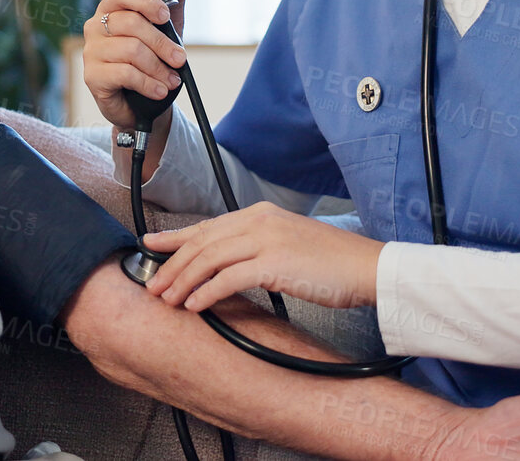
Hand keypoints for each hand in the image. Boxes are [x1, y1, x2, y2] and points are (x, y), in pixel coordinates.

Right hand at [81, 0, 188, 130]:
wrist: (141, 103)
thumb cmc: (152, 59)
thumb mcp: (168, 29)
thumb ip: (174, 0)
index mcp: (111, 8)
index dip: (144, 1)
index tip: (165, 16)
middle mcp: (95, 26)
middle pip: (130, 23)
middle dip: (162, 43)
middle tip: (180, 59)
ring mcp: (91, 50)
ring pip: (131, 50)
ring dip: (158, 68)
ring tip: (171, 80)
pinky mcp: (92, 75)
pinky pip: (125, 73)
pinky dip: (148, 83)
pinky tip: (158, 90)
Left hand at [141, 201, 382, 310]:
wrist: (367, 267)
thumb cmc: (333, 262)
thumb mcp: (289, 243)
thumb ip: (258, 246)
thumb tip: (229, 265)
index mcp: (260, 214)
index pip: (208, 226)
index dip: (176, 237)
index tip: (152, 245)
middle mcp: (259, 221)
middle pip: (202, 242)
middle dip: (172, 264)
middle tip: (152, 285)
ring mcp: (266, 240)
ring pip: (208, 259)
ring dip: (183, 281)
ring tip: (168, 300)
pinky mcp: (274, 263)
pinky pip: (228, 279)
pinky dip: (206, 292)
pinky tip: (195, 305)